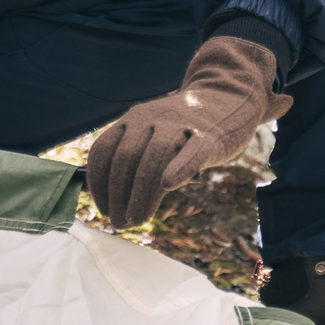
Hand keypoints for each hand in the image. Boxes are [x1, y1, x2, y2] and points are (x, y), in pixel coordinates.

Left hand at [87, 35, 290, 226]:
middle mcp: (152, 117)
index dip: (98, 183)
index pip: (104, 150)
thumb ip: (132, 157)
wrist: (226, 101)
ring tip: (137, 219)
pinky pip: (192, 153)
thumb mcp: (152, 133)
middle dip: (118, 194)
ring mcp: (181, 124)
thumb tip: (106, 199)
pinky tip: (168, 186)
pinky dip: (179, 168)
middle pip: (126, 157)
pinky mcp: (209, 136)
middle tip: (119, 222)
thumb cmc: (184, 130)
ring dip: (141, 194)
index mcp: (134, 118)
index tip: (103, 209)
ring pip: (155, 157)